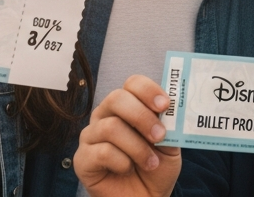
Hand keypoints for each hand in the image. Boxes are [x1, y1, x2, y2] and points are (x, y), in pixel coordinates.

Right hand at [74, 75, 181, 196]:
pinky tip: (127, 170)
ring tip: (151, 163)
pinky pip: (102, 152)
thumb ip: (170, 126)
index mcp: (127, 106)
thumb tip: (171, 110)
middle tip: (159, 136)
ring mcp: (91, 137)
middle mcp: (105, 116)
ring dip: (137, 147)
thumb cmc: (156, 166)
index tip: (165, 105)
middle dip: (142, 116)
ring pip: (110, 127)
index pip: (132, 84)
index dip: (148, 90)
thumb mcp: (171, 144)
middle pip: (116, 98)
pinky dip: (122, 162)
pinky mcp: (82, 159)